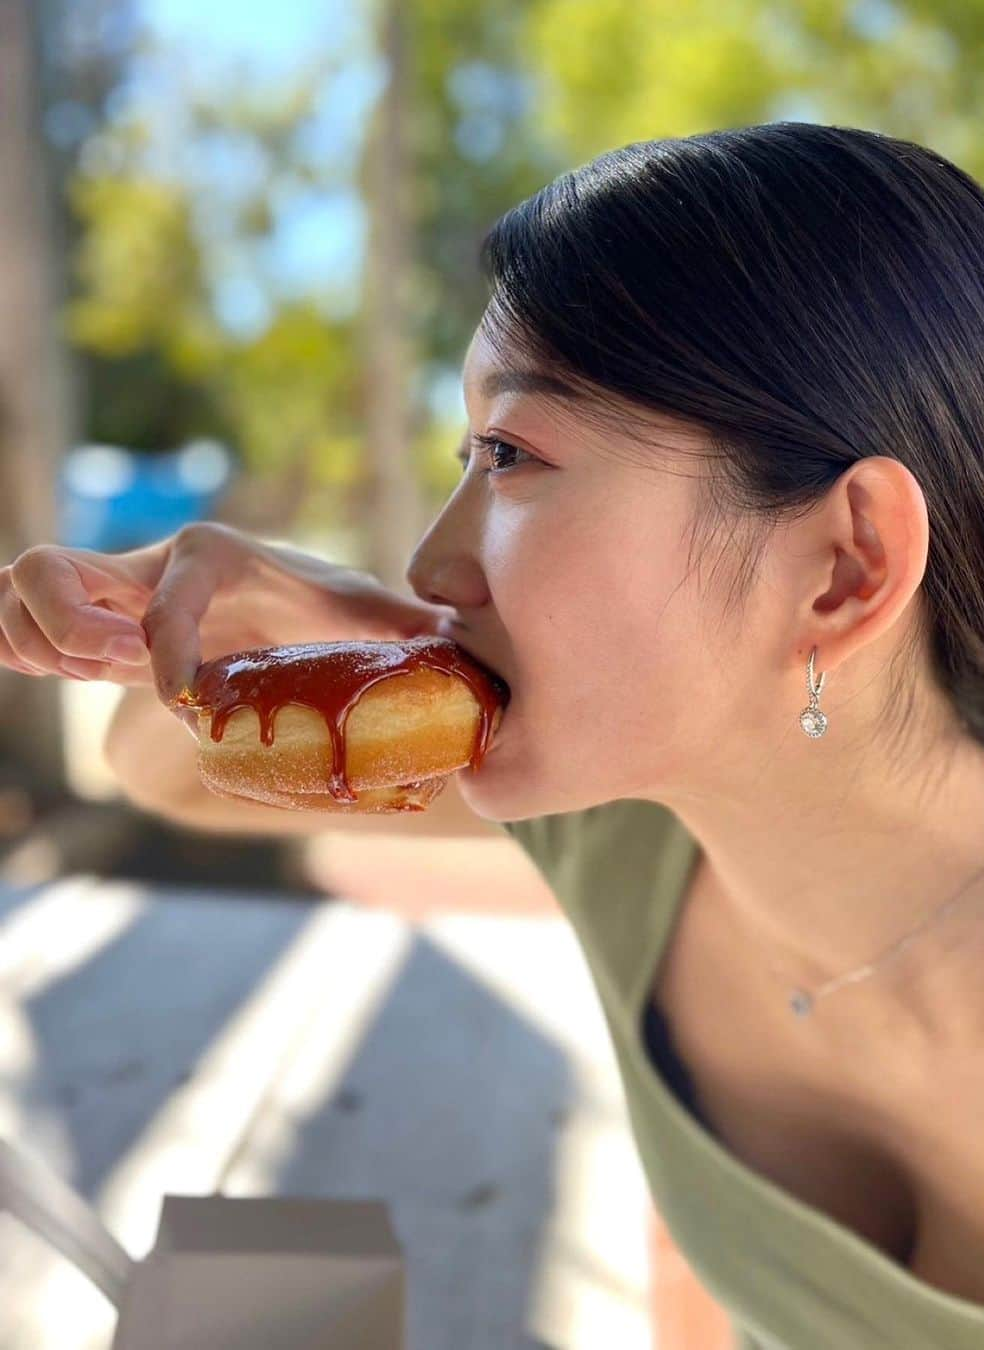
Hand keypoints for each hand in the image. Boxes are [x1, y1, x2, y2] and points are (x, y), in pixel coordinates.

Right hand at [0, 522, 453, 733]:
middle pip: (50, 569)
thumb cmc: (313, 607)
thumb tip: (468, 634)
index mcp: (213, 555)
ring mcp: (104, 586)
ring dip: (36, 642)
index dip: (166, 646)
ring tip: (91, 675)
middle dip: (71, 633)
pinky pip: (9, 618)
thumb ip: (406, 623)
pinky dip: (15, 649)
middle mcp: (147, 562)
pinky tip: (65, 677)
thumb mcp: (359, 611)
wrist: (268, 602)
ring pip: (16, 588)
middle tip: (115, 673)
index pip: (171, 588)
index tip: (187, 698)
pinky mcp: (81, 615)